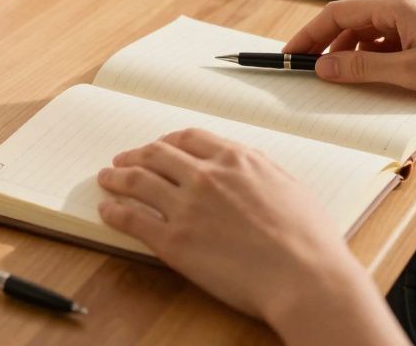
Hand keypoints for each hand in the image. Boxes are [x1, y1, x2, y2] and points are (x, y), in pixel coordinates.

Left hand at [96, 129, 357, 322]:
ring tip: (106, 178)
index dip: (168, 141)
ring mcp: (186, 207)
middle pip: (157, 155)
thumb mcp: (290, 186)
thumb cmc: (309, 239)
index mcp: (236, 159)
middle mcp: (206, 176)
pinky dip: (114, 212)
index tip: (160, 146)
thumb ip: (261, 171)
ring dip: (117, 177)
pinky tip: (107, 211)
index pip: (189, 138)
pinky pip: (133, 219)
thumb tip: (247, 166)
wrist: (305, 276)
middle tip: (123, 159)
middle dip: (136, 155)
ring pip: (138, 182)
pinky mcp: (174, 242)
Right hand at [283, 0, 415, 98]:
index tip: (291, 54)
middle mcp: (402, 2)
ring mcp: (414, 14)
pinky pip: (386, 37)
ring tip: (334, 76)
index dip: (309, 35)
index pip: (337, 13)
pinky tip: (366, 73)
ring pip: (367, 30)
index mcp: (395, 4)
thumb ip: (360, 68)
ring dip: (348, 51)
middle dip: (325, 44)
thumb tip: (324, 67)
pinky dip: (370, 54)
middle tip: (306, 68)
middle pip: (350, 20)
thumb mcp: (407, 72)